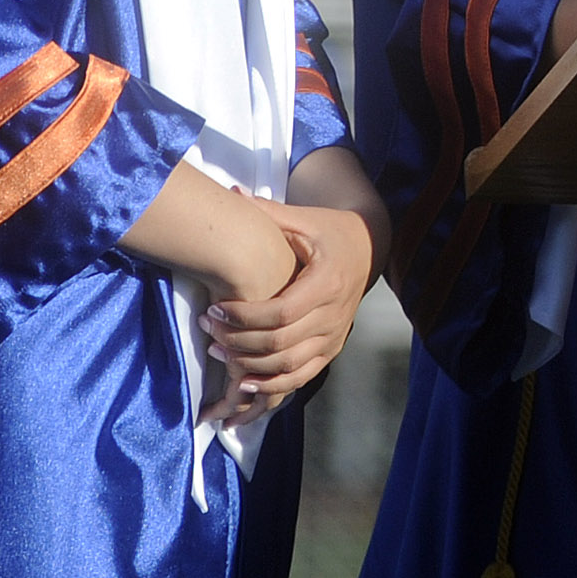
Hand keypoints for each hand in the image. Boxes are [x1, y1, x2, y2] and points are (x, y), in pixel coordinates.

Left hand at [200, 201, 373, 422]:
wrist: (369, 248)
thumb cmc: (329, 231)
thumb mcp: (304, 219)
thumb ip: (268, 213)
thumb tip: (231, 193)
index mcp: (328, 280)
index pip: (282, 312)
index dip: (244, 317)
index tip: (214, 310)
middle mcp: (336, 312)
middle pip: (281, 342)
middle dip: (238, 340)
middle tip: (207, 329)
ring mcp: (335, 333)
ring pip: (289, 364)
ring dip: (249, 365)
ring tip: (218, 352)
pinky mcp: (332, 347)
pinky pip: (302, 375)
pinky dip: (272, 384)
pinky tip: (243, 382)